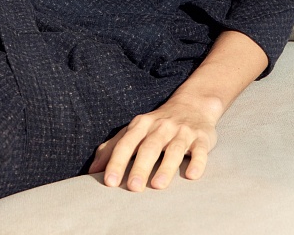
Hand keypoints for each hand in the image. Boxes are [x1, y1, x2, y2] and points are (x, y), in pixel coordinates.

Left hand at [88, 95, 218, 191]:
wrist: (192, 105)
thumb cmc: (157, 124)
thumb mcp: (134, 130)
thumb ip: (113, 147)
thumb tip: (92, 169)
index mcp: (141, 124)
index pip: (126, 143)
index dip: (117, 162)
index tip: (109, 181)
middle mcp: (161, 126)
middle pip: (149, 147)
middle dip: (140, 167)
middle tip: (133, 188)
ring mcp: (182, 132)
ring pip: (174, 149)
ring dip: (166, 167)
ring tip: (158, 185)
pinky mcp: (201, 138)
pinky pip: (200, 150)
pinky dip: (197, 162)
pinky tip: (191, 175)